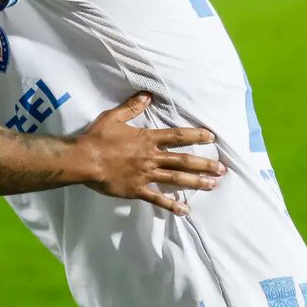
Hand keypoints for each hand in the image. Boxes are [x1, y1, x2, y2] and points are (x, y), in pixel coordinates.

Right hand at [80, 93, 224, 214]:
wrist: (85, 160)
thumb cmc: (98, 138)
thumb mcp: (114, 117)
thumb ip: (132, 107)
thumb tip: (148, 96)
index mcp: (147, 139)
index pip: (177, 136)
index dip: (196, 136)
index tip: (212, 137)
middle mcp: (151, 157)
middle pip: (183, 160)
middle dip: (204, 164)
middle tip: (222, 169)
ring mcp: (146, 175)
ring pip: (176, 179)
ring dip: (196, 182)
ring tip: (213, 185)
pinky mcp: (137, 189)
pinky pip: (157, 198)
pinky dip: (171, 205)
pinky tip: (185, 210)